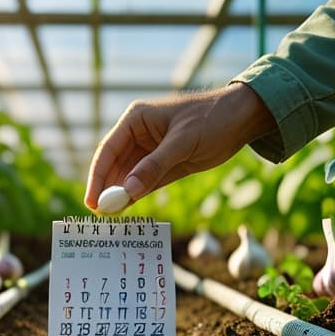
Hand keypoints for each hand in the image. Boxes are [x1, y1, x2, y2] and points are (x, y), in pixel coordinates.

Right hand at [84, 82, 275, 210]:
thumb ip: (154, 166)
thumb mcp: (183, 141)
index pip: (108, 150)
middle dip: (106, 189)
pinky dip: (135, 196)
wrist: (242, 119)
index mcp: (136, 120)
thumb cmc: (212, 118)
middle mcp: (138, 135)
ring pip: (127, 177)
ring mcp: (150, 151)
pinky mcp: (164, 164)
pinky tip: (126, 210)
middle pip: (114, 166)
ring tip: (111, 217)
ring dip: (119, 195)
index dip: (97, 176)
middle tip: (100, 215)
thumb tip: (127, 191)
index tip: (92, 200)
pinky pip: (144, 182)